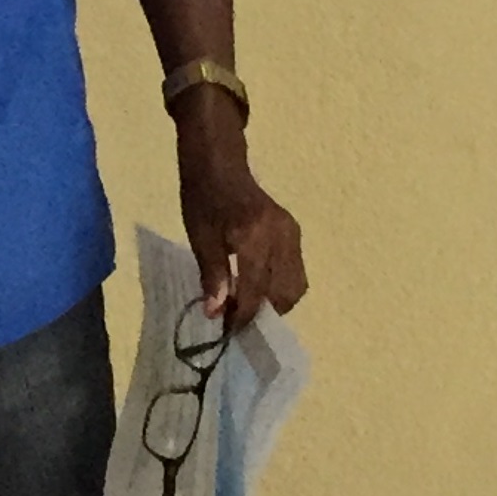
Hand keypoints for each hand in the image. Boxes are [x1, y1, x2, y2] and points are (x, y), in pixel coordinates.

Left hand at [173, 99, 306, 331]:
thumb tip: (217, 314)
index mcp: (254, 236)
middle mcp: (281, 236)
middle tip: (236, 316)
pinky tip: (258, 283)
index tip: (229, 331)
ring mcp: (292, 233)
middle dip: (262, 310)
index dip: (244, 315)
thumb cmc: (203, 198)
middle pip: (284, 292)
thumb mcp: (200, 237)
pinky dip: (281, 284)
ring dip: (275, 300)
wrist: (219, 163)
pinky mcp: (294, 231)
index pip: (257, 290)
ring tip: (247, 301)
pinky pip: (296, 270)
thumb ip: (213, 276)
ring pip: (296, 284)